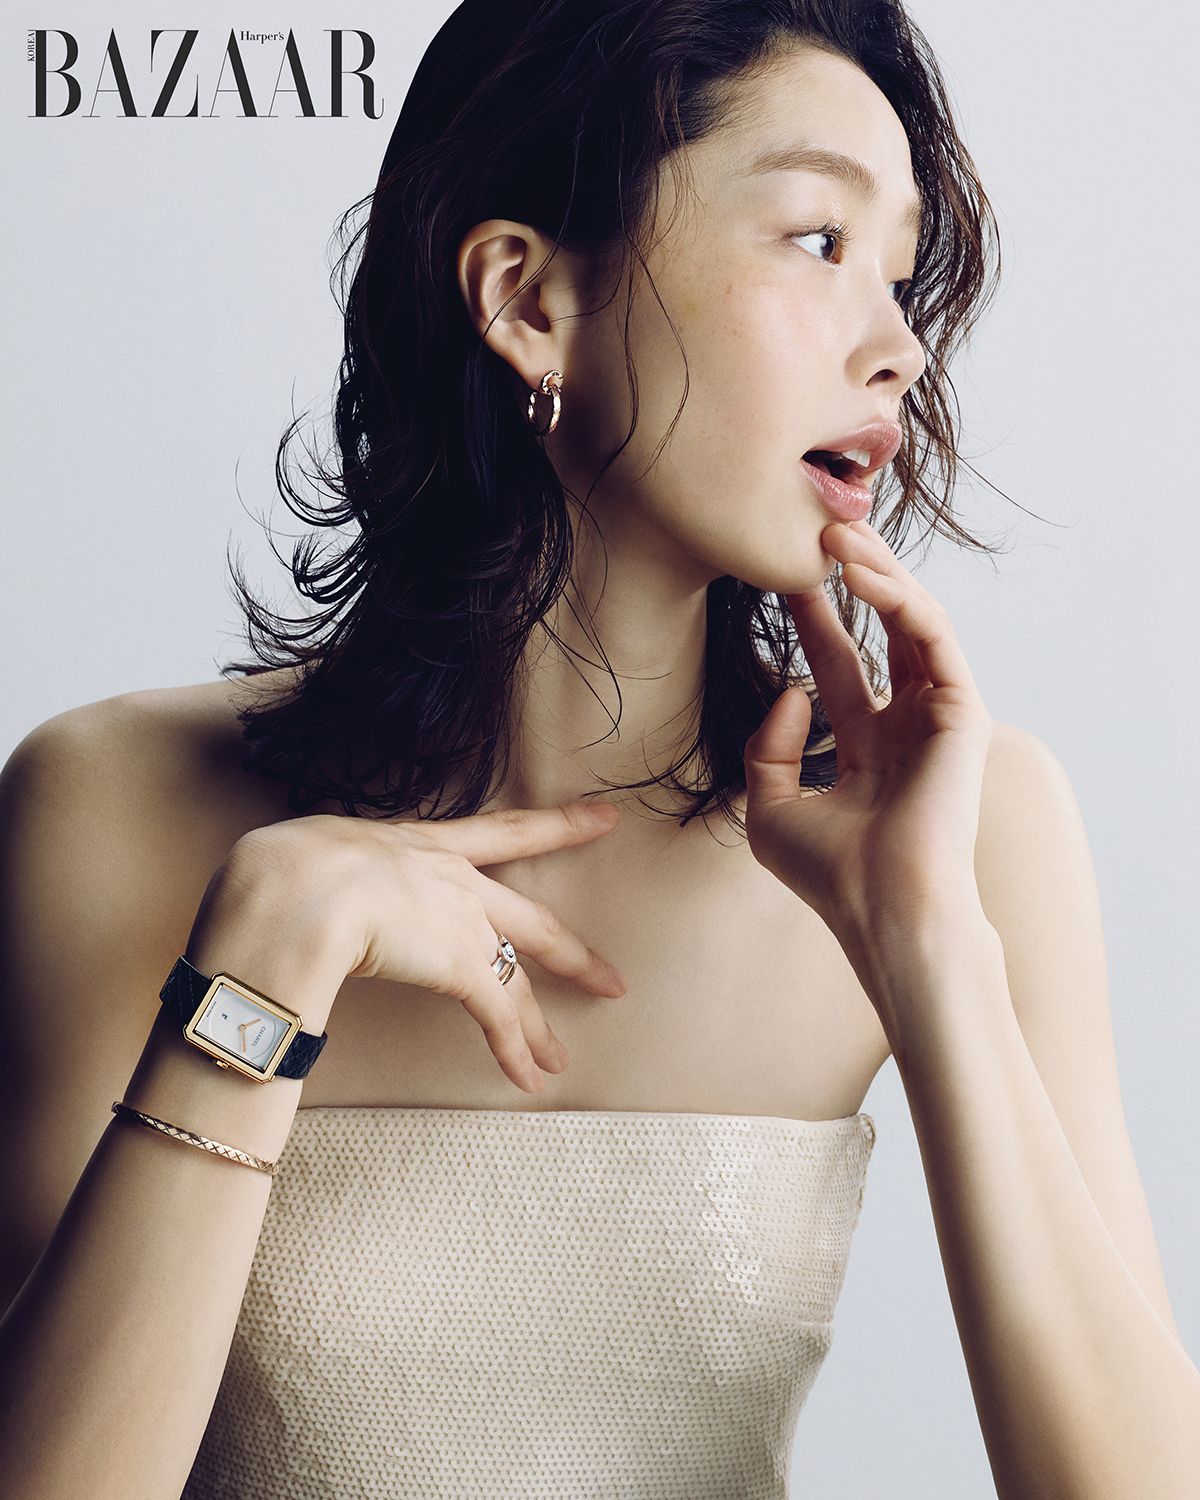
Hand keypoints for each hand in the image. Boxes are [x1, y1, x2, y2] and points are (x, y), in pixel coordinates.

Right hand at [215, 800, 627, 1095]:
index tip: (604, 817)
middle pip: (532, 920)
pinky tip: (530, 1076)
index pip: (502, 832)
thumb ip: (323, 870)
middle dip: (573, 954)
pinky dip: (514, 1050)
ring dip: (538, 1026)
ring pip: (517, 979)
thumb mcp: (310, 851)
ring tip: (559, 1058)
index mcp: (419, 842)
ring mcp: (462, 922)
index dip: (557, 825)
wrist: (297, 888)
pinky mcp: (459, 965)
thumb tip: (292, 890)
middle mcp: (453, 879)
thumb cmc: (283, 867)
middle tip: (610, 976)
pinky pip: (497, 1015)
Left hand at [743, 517, 992, 945]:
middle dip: (851, 580)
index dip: (813, 618)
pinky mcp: (962, 711)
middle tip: (816, 532)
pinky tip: (862, 575)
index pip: (840, 664)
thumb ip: (768, 748)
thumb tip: (791, 688)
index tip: (780, 574)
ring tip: (836, 535)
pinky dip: (900, 601)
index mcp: (869, 747)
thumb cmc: (832, 875)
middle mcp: (907, 725)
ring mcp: (938, 716)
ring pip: (911, 622)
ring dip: (877, 574)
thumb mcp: (770, 810)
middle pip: (880, 632)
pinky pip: (933, 638)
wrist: (883, 911)